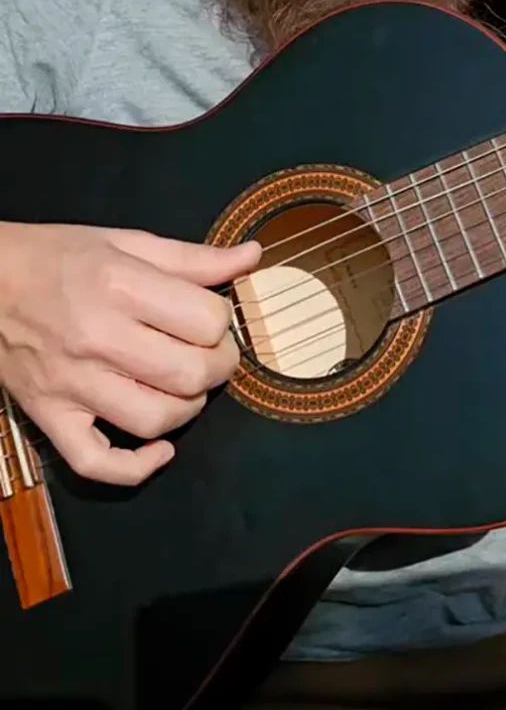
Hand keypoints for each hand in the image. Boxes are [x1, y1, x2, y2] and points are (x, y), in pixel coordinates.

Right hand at [0, 223, 260, 485]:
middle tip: (211, 355)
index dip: (223, 323)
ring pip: (155, 419)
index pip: (205, 321)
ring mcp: (70, 383)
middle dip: (218, 367)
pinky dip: (136, 467)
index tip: (212, 319)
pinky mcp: (49, 416)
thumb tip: (252, 257)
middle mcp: (96, 337)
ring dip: (189, 408)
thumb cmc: (57, 258)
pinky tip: (160, 449)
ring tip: (185, 387)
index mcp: (119, 285)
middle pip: (189, 374)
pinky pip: (96, 462)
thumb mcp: (126, 242)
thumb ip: (193, 258)